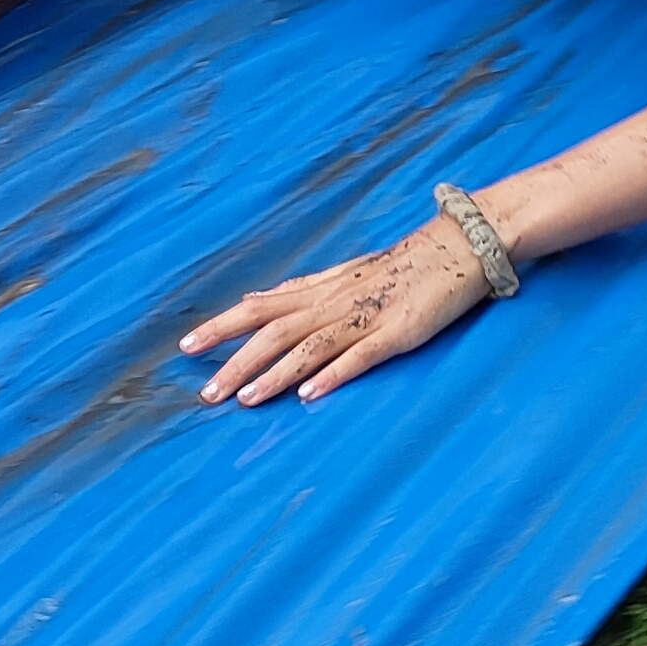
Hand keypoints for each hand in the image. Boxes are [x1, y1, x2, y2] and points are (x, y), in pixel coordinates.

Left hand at [181, 217, 492, 405]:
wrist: (460, 246)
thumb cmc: (401, 265)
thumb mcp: (344, 274)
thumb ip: (300, 291)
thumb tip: (255, 298)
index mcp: (321, 289)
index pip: (259, 307)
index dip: (222, 326)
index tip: (186, 347)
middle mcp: (335, 302)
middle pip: (274, 331)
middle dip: (235, 360)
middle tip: (205, 393)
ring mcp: (367, 317)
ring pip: (309, 346)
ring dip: (274, 374)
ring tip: (244, 400)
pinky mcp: (399, 332)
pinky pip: (361, 354)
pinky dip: (333, 373)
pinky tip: (310, 394)